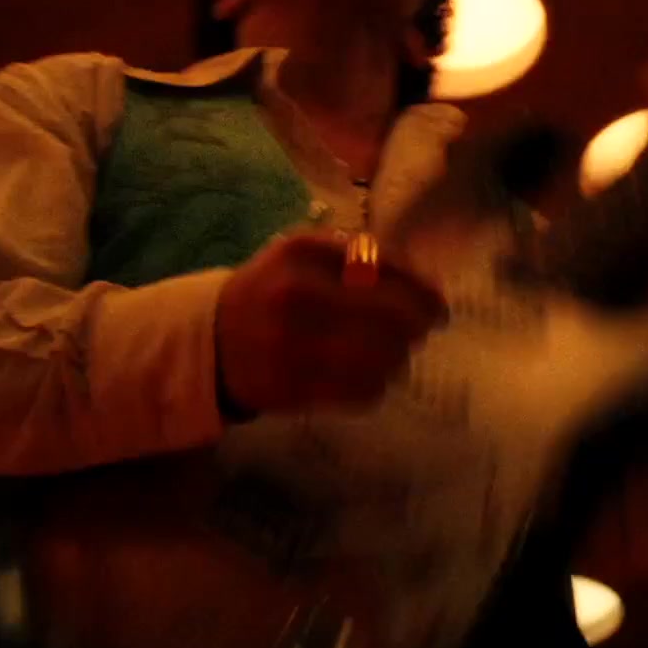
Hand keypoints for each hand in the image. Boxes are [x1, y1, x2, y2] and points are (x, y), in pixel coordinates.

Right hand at [214, 231, 446, 415]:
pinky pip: (359, 392)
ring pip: (379, 360)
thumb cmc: (270, 290)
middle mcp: (296, 297)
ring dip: (397, 359)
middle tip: (421, 332)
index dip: (422, 294)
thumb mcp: (302, 254)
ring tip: (393, 355)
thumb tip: (421, 277)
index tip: (438, 305)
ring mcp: (291, 346)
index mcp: (303, 255)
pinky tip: (369, 378)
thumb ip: (357, 255)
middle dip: (416, 328)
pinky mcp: (291, 389)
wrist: (209, 339)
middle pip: (390, 319)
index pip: (385, 274)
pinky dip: (375, 386)